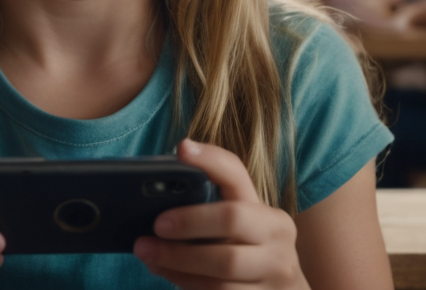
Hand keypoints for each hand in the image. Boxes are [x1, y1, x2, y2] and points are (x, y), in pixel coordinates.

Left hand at [134, 139, 308, 289]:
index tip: (181, 149)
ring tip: (147, 253)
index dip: (210, 159)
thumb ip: (210, 212)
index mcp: (268, 213)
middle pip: (230, 220)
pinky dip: (185, 283)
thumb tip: (156, 201)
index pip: (239, 175)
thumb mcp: (240, 231)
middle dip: (188, 221)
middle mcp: (277, 240)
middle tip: (155, 225)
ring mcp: (274, 274)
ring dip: (177, 260)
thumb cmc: (249, 256)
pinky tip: (167, 273)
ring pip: (221, 268)